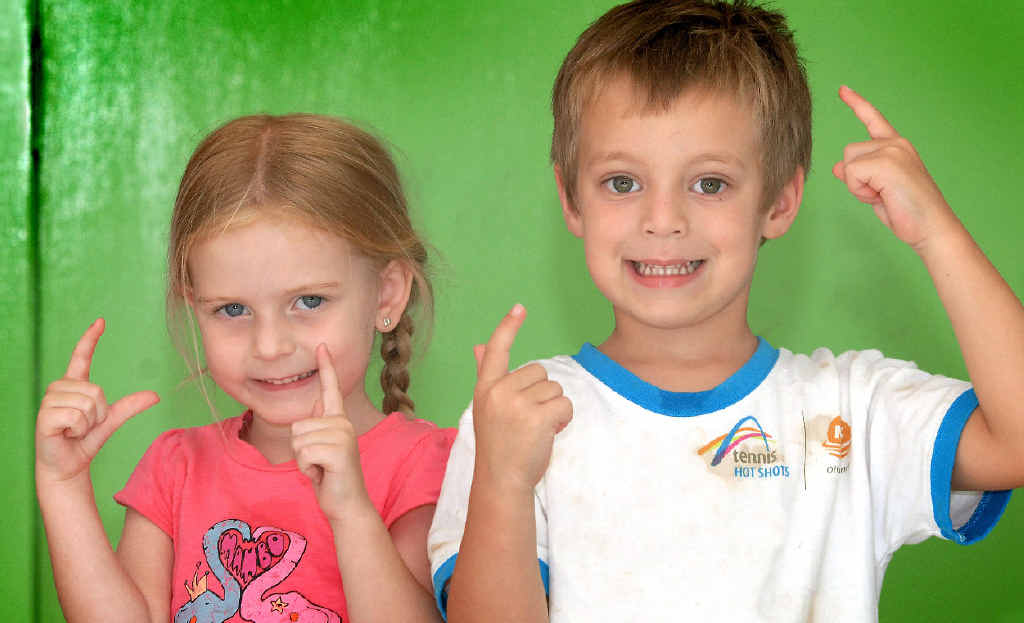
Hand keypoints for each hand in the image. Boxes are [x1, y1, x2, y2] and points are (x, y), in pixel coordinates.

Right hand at [35, 319, 159, 483]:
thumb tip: (156, 395)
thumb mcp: (111, 420)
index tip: (101, 321)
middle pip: (96, 391)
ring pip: (88, 404)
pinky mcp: (44, 416)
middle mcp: (59, 388)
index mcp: (75, 385)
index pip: (81, 356)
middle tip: (84, 425)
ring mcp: (49, 401)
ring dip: (88, 423)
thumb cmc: (85, 441)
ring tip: (74, 430)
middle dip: (98, 413)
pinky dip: (79, 429)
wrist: (69, 465)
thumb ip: (130, 406)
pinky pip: (76, 416)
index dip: (90, 339)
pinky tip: (67, 434)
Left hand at [291, 343, 368, 520]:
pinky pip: (304, 453)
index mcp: (339, 420)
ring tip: (321, 468)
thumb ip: (322, 423)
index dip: (326, 368)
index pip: (331, 389)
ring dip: (303, 460)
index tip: (322, 346)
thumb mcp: (323, 447)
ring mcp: (343, 436)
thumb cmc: (332, 477)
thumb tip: (318, 399)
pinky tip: (322, 474)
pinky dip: (307, 469)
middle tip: (319, 463)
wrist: (347, 504)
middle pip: (298, 425)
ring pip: (298, 439)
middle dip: (300, 450)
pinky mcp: (339, 451)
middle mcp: (343, 424)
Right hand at [472, 304, 572, 493]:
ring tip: (537, 428)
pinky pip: (564, 403)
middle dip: (542, 393)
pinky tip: (549, 432)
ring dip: (554, 407)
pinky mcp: (536, 417)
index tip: (520, 307)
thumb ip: (486, 375)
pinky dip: (564, 417)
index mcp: (485, 387)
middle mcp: (498, 391)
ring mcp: (516, 403)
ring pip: (555, 388)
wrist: (501, 480)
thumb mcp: (486, 407)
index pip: (497, 350)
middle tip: (528, 419)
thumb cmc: (498, 444)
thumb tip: (480, 346)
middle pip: (540, 372)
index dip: (508, 327)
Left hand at [832, 85, 958, 250]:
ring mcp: (891, 150)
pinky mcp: (885, 162)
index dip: (856, 103)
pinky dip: (859, 190)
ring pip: (849, 161)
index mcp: (897, 146)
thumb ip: (859, 174)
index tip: (842, 89)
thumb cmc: (907, 211)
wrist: (930, 226)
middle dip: (856, 177)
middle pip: (849, 152)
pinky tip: (881, 196)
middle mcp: (895, 143)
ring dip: (858, 185)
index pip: (873, 119)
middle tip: (880, 194)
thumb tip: (837, 167)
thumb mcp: (877, 189)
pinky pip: (851, 174)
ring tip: (882, 195)